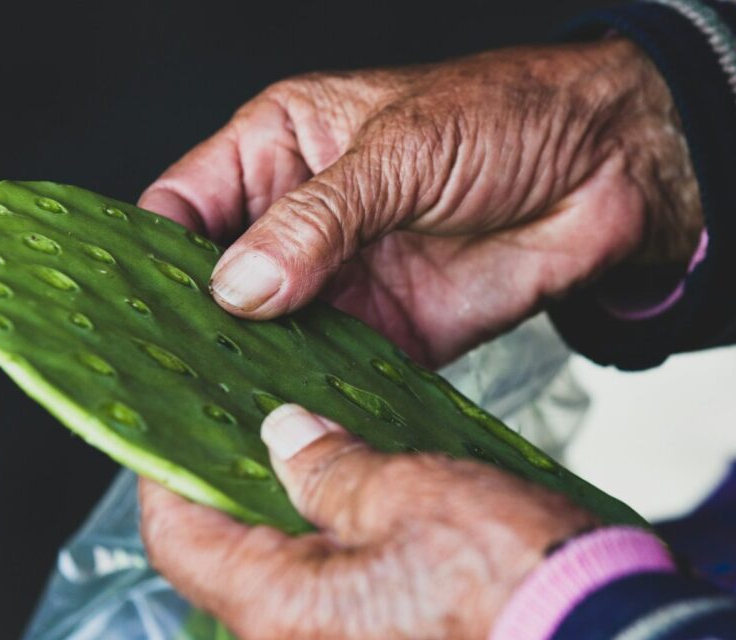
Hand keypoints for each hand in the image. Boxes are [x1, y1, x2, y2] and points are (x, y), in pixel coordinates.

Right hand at [140, 41, 699, 365]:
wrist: (609, 169)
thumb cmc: (506, 118)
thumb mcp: (399, 151)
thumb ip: (315, 221)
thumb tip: (238, 288)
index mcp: (280, 148)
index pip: (183, 207)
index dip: (151, 257)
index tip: (126, 311)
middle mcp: (301, 221)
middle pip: (219, 286)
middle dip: (195, 331)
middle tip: (165, 380)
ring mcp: (345, 281)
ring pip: (271, 339)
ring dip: (250, 376)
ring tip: (216, 415)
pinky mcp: (393, 332)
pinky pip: (336, 373)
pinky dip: (314, 399)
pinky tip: (291, 424)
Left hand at [140, 404, 598, 639]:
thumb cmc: (512, 582)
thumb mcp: (409, 495)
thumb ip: (331, 466)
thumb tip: (283, 437)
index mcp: (283, 606)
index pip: (179, 536)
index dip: (169, 468)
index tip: (177, 413)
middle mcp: (300, 639)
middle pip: (231, 546)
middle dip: (235, 473)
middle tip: (251, 406)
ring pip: (289, 557)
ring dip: (292, 494)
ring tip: (310, 426)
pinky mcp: (388, 638)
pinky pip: (337, 574)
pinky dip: (337, 522)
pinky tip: (364, 472)